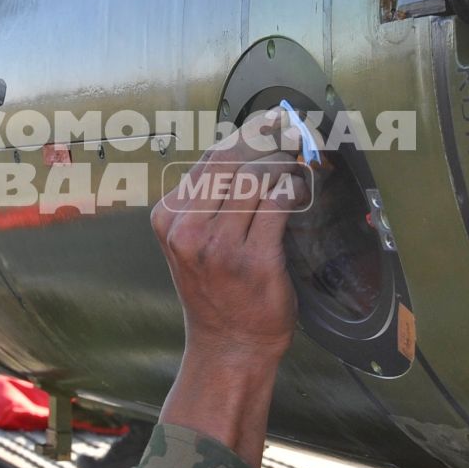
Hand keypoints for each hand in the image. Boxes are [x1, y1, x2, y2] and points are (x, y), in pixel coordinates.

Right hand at [152, 111, 303, 358]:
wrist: (229, 345)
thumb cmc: (216, 292)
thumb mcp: (192, 242)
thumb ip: (207, 200)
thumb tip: (243, 149)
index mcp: (168, 217)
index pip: (209, 158)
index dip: (245, 134)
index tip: (269, 121)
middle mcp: (187, 228)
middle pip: (231, 160)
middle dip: (266, 138)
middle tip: (291, 130)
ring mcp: (218, 246)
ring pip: (255, 177)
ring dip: (282, 163)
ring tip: (297, 164)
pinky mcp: (253, 259)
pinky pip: (277, 204)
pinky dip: (293, 189)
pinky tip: (299, 191)